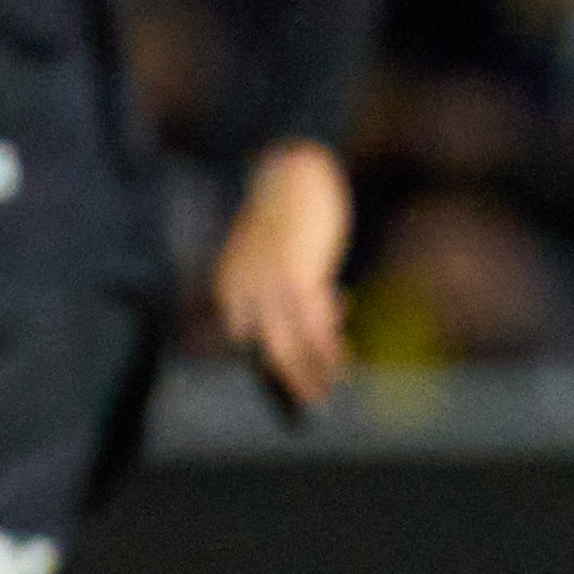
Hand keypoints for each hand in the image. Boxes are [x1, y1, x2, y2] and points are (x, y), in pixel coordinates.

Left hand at [211, 138, 355, 419]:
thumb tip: (327, 314)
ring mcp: (268, 287)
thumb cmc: (289, 209)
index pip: (247, 341)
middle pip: (266, 353)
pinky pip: (314, 329)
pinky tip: (341, 363)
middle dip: (290, 382)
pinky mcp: (297, 278)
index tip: (301, 375)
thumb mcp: (279, 250)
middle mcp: (243, 291)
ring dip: (313, 375)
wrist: (294, 169)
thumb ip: (293, 283)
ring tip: (331, 392)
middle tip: (312, 404)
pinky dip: (328, 351)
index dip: (276, 361)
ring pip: (291, 347)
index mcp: (231, 285)